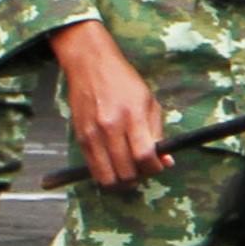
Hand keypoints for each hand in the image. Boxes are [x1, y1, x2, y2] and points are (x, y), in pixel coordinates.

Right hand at [51, 17, 168, 188]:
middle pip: (126, 171)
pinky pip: (93, 167)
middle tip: (143, 168)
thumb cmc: (123, 81)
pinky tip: (113, 166)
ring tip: (128, 172)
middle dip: (139, 176)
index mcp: (132, 116)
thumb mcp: (149, 102)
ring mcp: (92, 133)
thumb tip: (165, 161)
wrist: (90, 65)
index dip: (154, 168)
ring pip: (107, 176)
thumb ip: (157, 133)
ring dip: (121, 181)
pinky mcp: (79, 136)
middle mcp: (110, 127)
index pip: (144, 156)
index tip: (157, 165)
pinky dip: (105, 173)